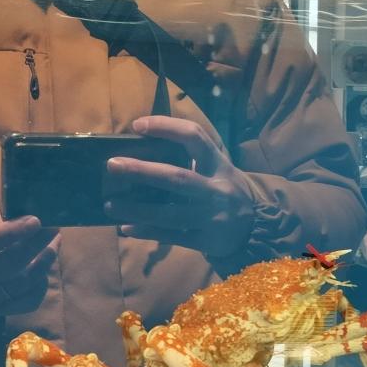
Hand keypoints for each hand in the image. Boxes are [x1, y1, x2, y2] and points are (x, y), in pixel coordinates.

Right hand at [0, 202, 59, 316]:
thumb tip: (18, 223)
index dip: (13, 232)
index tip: (36, 221)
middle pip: (9, 263)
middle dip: (36, 244)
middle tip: (53, 228)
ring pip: (23, 281)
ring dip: (45, 261)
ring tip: (55, 242)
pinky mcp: (1, 311)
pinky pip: (30, 300)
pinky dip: (42, 281)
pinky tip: (45, 264)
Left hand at [106, 116, 255, 257]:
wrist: (255, 229)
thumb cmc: (227, 192)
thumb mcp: (220, 169)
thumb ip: (194, 158)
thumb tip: (144, 149)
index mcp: (219, 164)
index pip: (194, 136)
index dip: (166, 127)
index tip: (137, 125)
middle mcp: (216, 189)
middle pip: (176, 178)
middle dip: (142, 171)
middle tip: (112, 165)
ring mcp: (212, 217)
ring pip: (170, 213)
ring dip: (137, 209)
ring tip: (110, 204)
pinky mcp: (207, 240)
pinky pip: (172, 236)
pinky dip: (147, 232)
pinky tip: (127, 228)